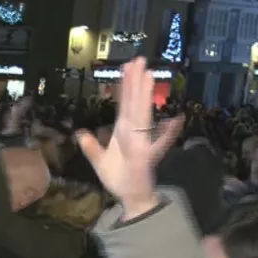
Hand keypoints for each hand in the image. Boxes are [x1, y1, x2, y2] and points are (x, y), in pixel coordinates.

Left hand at [75, 58, 182, 218]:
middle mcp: (133, 133)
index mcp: (123, 131)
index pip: (123, 104)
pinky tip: (176, 120)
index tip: (125, 66)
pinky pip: (157, 144)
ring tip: (148, 76)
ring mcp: (141, 143)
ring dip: (146, 97)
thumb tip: (81, 133)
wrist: (131, 198)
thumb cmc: (119, 178)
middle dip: (136, 82)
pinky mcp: (145, 157)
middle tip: (138, 59)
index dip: (124, 86)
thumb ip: (91, 147)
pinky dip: (168, 134)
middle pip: (134, 103)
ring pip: (142, 115)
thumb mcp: (100, 162)